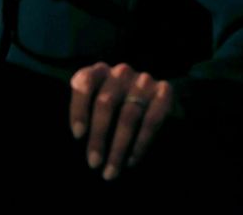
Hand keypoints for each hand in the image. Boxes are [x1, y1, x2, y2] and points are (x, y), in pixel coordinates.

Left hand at [69, 62, 173, 180]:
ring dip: (118, 147)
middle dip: (98, 137)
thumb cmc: (116, 108)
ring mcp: (143, 81)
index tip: (78, 136)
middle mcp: (120, 72)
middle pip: (105, 103)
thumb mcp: (97, 102)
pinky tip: (131, 160)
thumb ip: (87, 110)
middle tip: (93, 163)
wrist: (154, 101)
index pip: (84, 83)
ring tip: (111, 170)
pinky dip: (140, 143)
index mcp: (99, 71)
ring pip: (128, 116)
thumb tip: (79, 139)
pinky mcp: (164, 92)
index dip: (79, 109)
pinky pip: (151, 121)